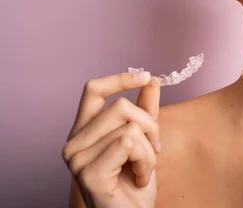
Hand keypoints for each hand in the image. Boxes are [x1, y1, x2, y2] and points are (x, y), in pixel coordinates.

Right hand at [62, 71, 160, 207]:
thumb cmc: (134, 182)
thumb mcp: (144, 139)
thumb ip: (145, 109)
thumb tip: (151, 79)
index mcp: (84, 130)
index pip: (93, 90)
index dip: (120, 79)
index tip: (146, 76)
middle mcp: (74, 142)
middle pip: (121, 106)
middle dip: (149, 125)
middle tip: (153, 149)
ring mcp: (77, 158)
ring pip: (130, 127)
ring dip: (149, 150)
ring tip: (142, 169)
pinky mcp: (88, 172)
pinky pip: (129, 145)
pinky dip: (145, 161)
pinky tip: (139, 178)